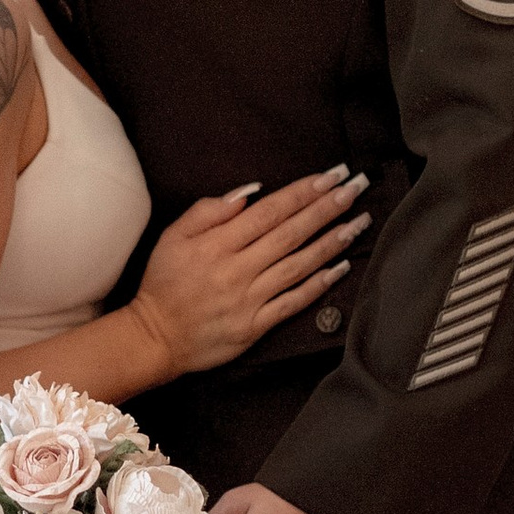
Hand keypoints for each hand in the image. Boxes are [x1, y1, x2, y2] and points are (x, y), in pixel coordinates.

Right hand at [129, 171, 370, 382]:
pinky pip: (293, 302)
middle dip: (326, 209)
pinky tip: (341, 267)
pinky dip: (319, 284)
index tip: (330, 176)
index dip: (302, 192)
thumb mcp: (173, 237)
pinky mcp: (256, 325)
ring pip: (298, 265)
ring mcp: (249, 299)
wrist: (156, 337)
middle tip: (355, 188)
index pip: (270, 212)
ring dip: (331, 241)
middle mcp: (238, 269)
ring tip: (357, 222)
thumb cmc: (164, 283)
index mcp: (218, 244)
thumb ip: (209, 211)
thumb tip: (249, 193)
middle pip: (291, 233)